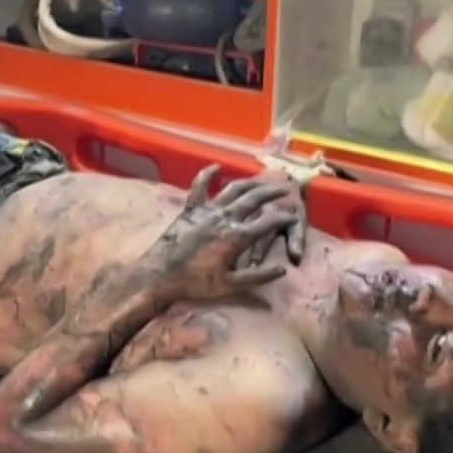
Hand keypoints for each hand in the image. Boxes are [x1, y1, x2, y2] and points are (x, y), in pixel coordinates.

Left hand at [148, 167, 301, 300]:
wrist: (159, 275)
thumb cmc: (196, 284)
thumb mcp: (231, 285)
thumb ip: (258, 277)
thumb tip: (282, 269)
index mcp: (237, 237)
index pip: (268, 222)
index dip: (284, 218)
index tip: (293, 215)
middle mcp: (225, 218)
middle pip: (254, 199)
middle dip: (272, 192)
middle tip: (284, 189)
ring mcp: (207, 211)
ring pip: (233, 189)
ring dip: (249, 182)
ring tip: (261, 179)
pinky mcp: (190, 209)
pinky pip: (199, 187)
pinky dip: (208, 175)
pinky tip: (216, 166)